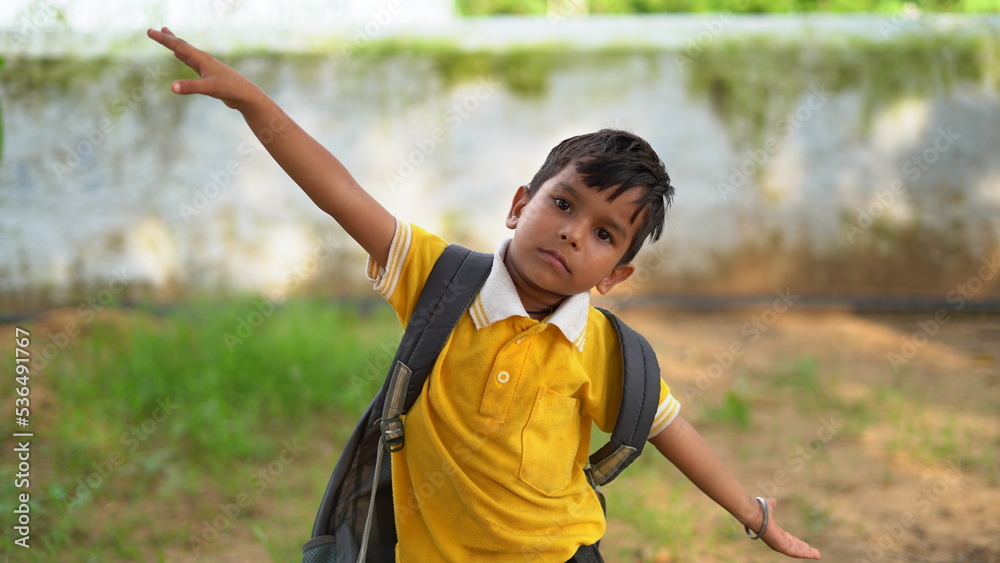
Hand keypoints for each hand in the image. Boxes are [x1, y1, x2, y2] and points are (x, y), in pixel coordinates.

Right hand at [146, 27, 263, 110]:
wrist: (245, 96)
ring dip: (175, 45)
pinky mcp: (209, 75)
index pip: (178, 46)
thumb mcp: (209, 88)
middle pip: (182, 45)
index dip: (163, 39)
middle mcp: (204, 59)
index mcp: (202, 59)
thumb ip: (190, 87)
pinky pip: (191, 62)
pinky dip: (183, 57)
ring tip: (167, 37)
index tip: (150, 31)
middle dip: (167, 38)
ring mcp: (206, 67)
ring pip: (187, 52)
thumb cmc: (230, 89)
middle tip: (154, 30)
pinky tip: (180, 56)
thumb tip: (172, 87)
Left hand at [754, 497, 821, 558]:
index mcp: (776, 532)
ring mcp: (777, 544)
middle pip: (794, 547)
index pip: (790, 540)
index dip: (799, 543)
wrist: (754, 512)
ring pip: (795, 551)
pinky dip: (802, 553)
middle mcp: (777, 540)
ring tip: (817, 555)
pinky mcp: (778, 545)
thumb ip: (772, 505)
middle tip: (816, 554)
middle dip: (805, 550)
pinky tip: (811, 554)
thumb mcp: (769, 507)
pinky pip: (792, 552)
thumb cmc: (759, 509)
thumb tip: (773, 501)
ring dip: (806, 553)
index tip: (808, 546)